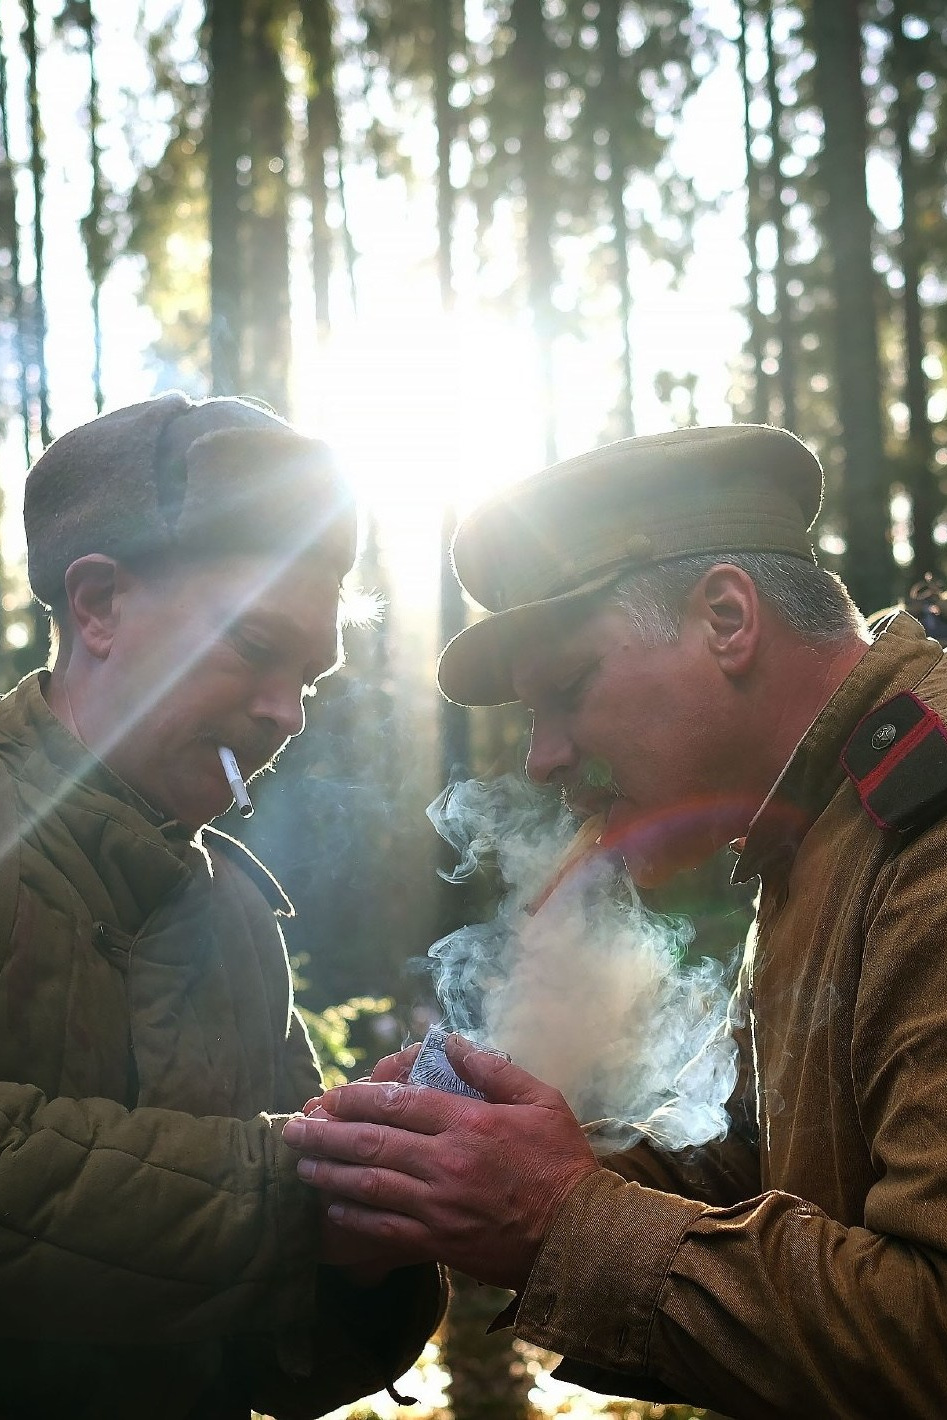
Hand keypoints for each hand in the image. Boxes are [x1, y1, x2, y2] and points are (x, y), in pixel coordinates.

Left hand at [281, 1035, 599, 1291]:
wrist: (579, 1237)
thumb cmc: (562, 1163)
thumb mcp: (540, 1100)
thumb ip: (492, 1068)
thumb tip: (450, 1040)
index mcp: (469, 1122)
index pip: (399, 1101)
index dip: (356, 1096)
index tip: (331, 1094)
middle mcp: (446, 1161)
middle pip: (371, 1142)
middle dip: (325, 1133)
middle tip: (293, 1127)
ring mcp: (439, 1205)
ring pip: (369, 1186)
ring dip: (329, 1173)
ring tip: (301, 1164)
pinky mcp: (440, 1241)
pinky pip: (384, 1230)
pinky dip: (354, 1219)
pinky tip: (333, 1209)